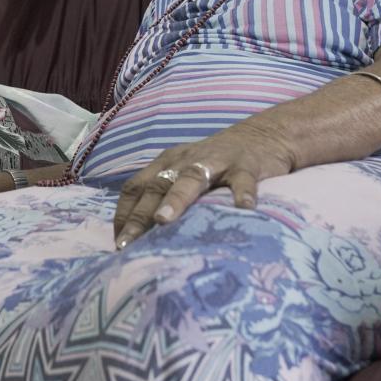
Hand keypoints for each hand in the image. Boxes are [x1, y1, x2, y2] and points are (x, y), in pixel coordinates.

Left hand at [111, 122, 295, 249]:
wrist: (262, 135)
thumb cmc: (218, 163)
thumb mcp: (187, 173)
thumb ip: (168, 197)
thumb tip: (143, 238)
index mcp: (166, 163)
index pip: (135, 187)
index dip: (123, 215)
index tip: (118, 243)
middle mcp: (185, 161)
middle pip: (157, 186)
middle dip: (139, 216)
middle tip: (127, 244)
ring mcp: (215, 161)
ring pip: (191, 178)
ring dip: (176, 199)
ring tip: (164, 220)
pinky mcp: (246, 164)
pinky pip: (242, 179)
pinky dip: (242, 193)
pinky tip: (243, 210)